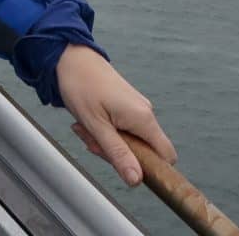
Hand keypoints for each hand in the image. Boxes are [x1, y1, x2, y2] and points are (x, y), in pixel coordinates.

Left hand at [56, 44, 176, 186]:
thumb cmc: (81, 86)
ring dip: (109, 143)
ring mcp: (137, 108)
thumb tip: (137, 180)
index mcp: (143, 118)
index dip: (152, 170)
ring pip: (131, 141)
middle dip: (118, 154)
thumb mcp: (96, 126)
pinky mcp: (128, 105)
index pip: (166, 156)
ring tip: (87, 128)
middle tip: (93, 142)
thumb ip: (118, 153)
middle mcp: (145, 112)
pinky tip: (91, 122)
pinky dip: (107, 131)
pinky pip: (124, 129)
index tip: (124, 167)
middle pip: (144, 152)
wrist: (72, 57)